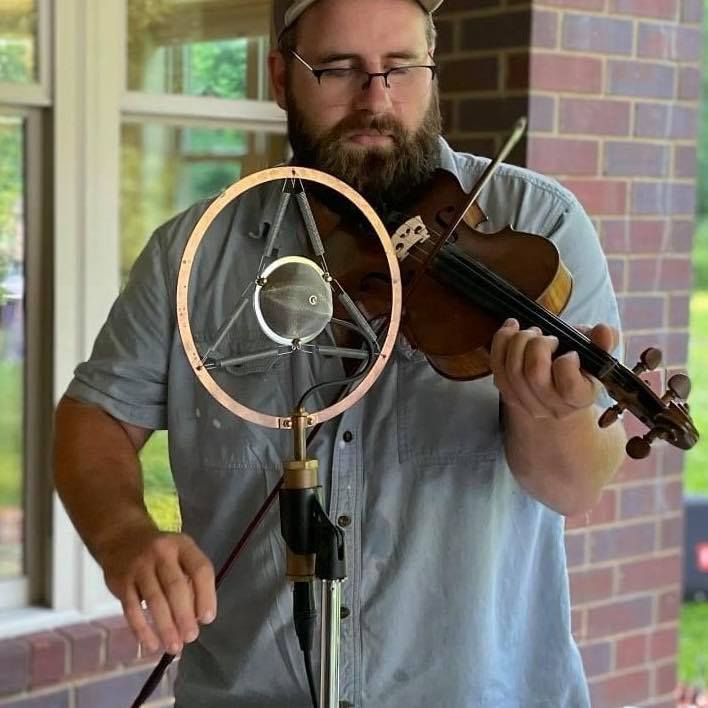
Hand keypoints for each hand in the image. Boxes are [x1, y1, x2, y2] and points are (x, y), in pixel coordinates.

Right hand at [98, 526, 216, 654]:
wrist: (121, 538)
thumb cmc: (161, 553)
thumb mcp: (180, 554)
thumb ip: (190, 579)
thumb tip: (198, 618)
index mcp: (183, 545)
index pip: (200, 569)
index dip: (206, 595)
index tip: (208, 619)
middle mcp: (161, 553)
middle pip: (175, 586)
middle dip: (184, 615)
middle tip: (191, 637)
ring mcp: (139, 567)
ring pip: (154, 600)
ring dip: (165, 626)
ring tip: (174, 646)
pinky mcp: (121, 582)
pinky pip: (131, 609)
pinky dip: (142, 629)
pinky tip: (151, 644)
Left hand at [490, 319, 616, 419]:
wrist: (558, 389)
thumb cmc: (580, 367)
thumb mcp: (596, 354)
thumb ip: (603, 342)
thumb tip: (604, 331)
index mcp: (580, 398)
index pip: (569, 385)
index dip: (567, 362)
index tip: (571, 351)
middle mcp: (553, 407)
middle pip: (534, 374)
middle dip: (537, 344)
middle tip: (546, 336)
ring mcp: (527, 404)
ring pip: (512, 371)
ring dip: (518, 342)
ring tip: (531, 333)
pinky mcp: (508, 395)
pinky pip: (496, 368)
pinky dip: (501, 343)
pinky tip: (511, 328)